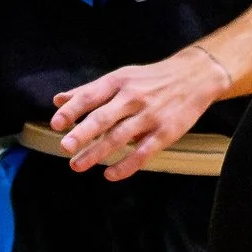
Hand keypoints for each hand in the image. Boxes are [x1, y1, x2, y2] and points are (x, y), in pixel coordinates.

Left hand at [50, 44, 232, 179]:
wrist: (195, 77)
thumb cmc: (151, 78)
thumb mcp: (121, 77)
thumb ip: (89, 90)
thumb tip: (57, 100)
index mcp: (120, 82)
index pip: (91, 96)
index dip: (73, 110)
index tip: (56, 123)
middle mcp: (133, 97)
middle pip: (104, 117)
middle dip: (83, 133)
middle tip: (64, 147)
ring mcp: (150, 116)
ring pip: (120, 137)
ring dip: (97, 153)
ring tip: (77, 165)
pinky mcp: (166, 132)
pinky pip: (143, 152)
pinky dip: (126, 166)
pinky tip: (110, 175)